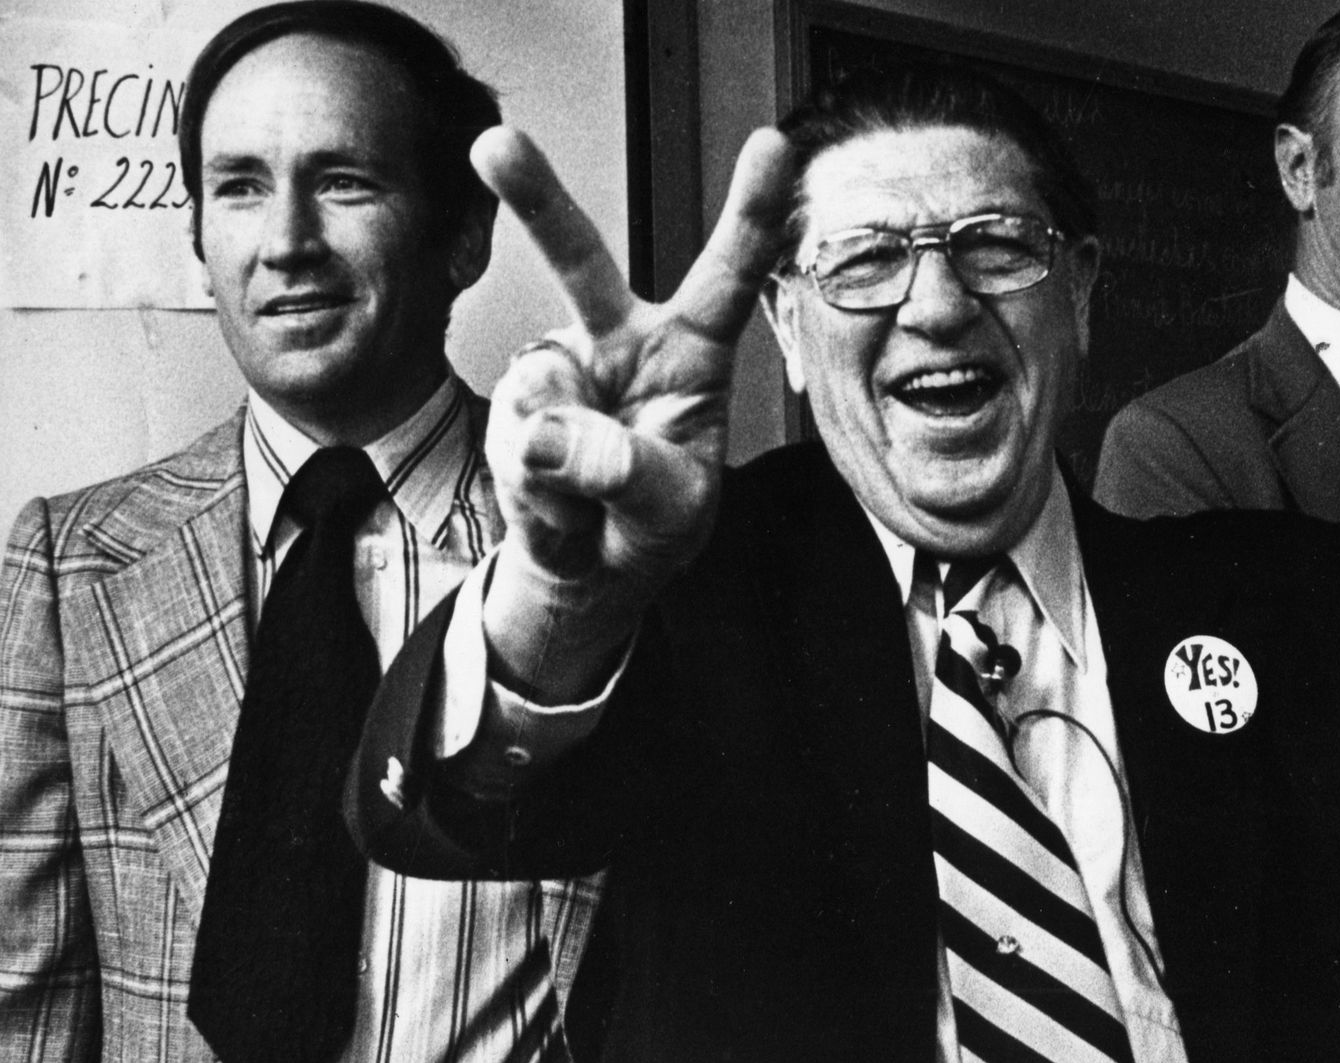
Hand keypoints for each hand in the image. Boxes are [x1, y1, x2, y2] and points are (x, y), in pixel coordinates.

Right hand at [473, 126, 796, 698]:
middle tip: (495, 146)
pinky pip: (512, 446)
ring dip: (565, 471)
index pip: (728, 277)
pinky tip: (558, 506)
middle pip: (580, 261)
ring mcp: (556, 370)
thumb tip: (548, 432)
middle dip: (534, 198)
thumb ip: (628, 475)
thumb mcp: (670, 512)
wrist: (587, 571)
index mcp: (692, 351)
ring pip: (539, 395)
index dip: (752, 212)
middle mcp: (618, 341)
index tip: (774, 143)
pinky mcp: (510, 407)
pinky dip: (538, 496)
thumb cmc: (651, 527)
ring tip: (593, 502)